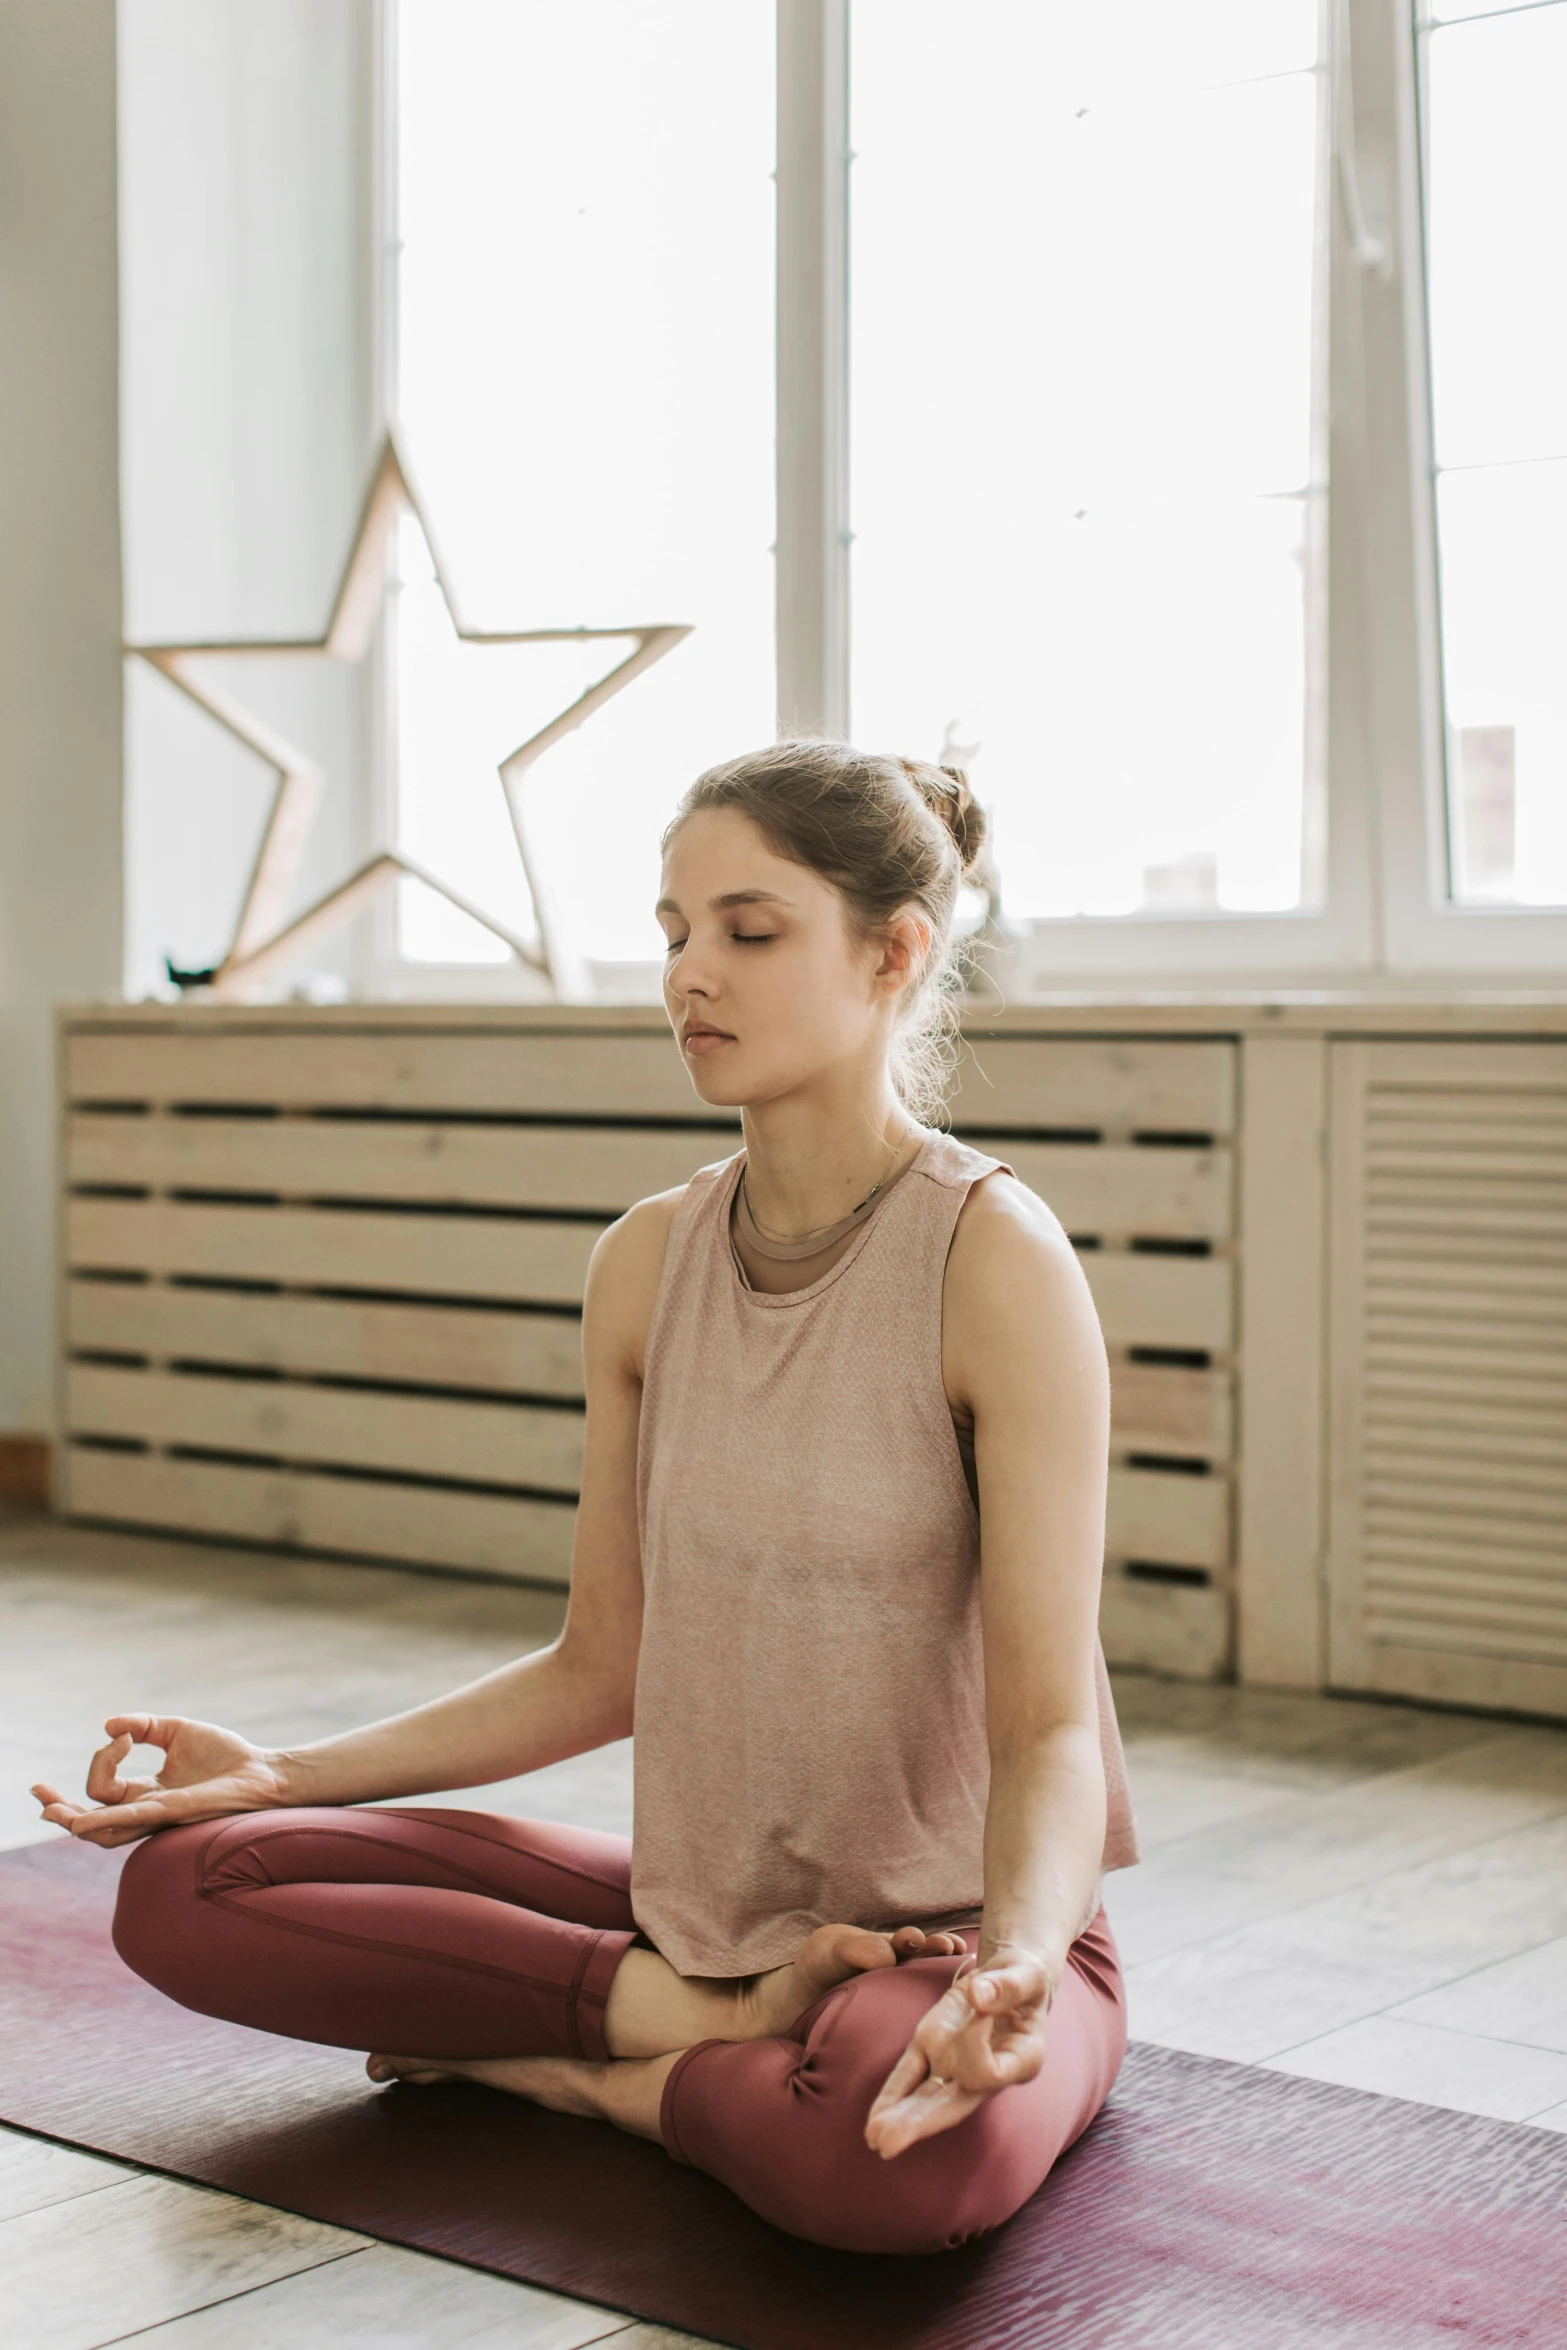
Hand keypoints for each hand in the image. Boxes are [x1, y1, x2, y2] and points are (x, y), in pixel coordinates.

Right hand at [31, 1715, 288, 1848]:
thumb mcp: (176, 1730)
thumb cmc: (225, 1755)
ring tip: (50, 1809)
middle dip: (60, 1808)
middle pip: (90, 1820)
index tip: (121, 1736)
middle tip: (37, 1792)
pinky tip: (81, 1818)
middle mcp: (146, 1811)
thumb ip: (142, 1726)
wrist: (263, 1771)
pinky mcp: (173, 1813)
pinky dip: (104, 1819)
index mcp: (145, 1794)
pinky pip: (131, 1822)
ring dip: (73, 1821)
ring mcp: (157, 1817)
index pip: (102, 1789)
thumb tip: (108, 1727)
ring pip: (103, 1832)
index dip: (101, 1760)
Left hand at [864, 1942, 1051, 2158]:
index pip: (989, 2072)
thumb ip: (1007, 1986)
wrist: (1008, 1976)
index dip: (975, 2044)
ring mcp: (955, 2065)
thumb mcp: (1026, 1974)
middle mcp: (985, 2074)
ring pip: (926, 2099)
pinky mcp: (930, 2047)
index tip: (978, 2010)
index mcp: (1020, 2061)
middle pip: (951, 2106)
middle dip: (920, 2122)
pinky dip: (891, 2095)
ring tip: (873, 2138)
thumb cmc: (1025, 1979)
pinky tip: (874, 2121)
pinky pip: (908, 2075)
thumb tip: (978, 1995)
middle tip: (889, 2144)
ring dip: (900, 2118)